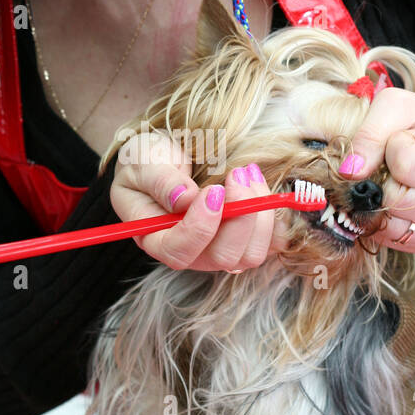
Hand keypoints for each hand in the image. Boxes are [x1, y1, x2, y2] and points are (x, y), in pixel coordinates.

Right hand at [109, 131, 287, 272]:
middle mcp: (190, 251)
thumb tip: (185, 198)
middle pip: (223, 257)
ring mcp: (218, 248)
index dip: (200, 227)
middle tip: (236, 174)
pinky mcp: (241, 237)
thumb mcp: (142, 162)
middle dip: (239, 217)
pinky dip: (272, 216)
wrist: (164, 157)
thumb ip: (159, 180)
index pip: (179, 252)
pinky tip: (258, 182)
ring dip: (258, 213)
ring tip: (247, 172)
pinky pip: (269, 242)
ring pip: (250, 254)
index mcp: (156, 238)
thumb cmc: (146, 161)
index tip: (213, 190)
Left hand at [341, 90, 414, 251]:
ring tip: (394, 180)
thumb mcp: (394, 107)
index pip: (405, 165)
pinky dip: (383, 221)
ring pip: (392, 226)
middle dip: (383, 178)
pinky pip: (393, 240)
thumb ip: (370, 134)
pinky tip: (393, 199)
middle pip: (397, 200)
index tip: (402, 141)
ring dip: (380, 202)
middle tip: (394, 164)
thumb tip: (351, 173)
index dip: (390, 149)